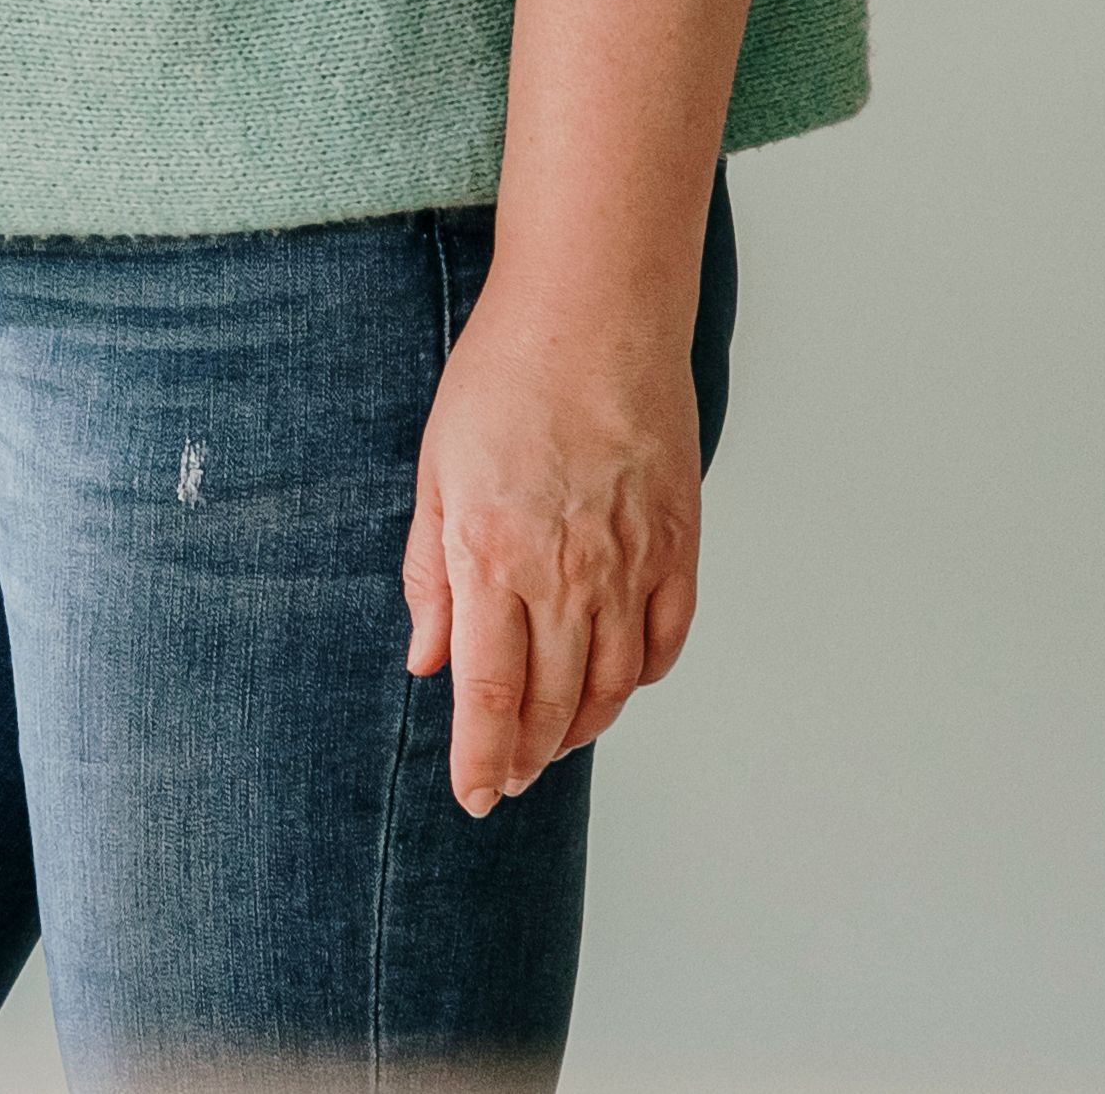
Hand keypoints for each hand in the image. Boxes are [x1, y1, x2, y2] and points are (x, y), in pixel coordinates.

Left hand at [401, 283, 702, 816]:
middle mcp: (567, 573)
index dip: (479, 761)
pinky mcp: (678, 540)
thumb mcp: (438, 471)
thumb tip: (426, 660)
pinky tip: (617, 682)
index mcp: (494, 556)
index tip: (474, 797)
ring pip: (613, 686)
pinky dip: (642, 677)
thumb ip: (431, 572)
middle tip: (506, 778)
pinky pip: (666, 640)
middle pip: (552, 705)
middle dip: (525, 756)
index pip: (488, 698)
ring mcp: (630, 561)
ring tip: (554, 743)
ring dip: (582, 728)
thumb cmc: (504, 376)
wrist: (594, 308)